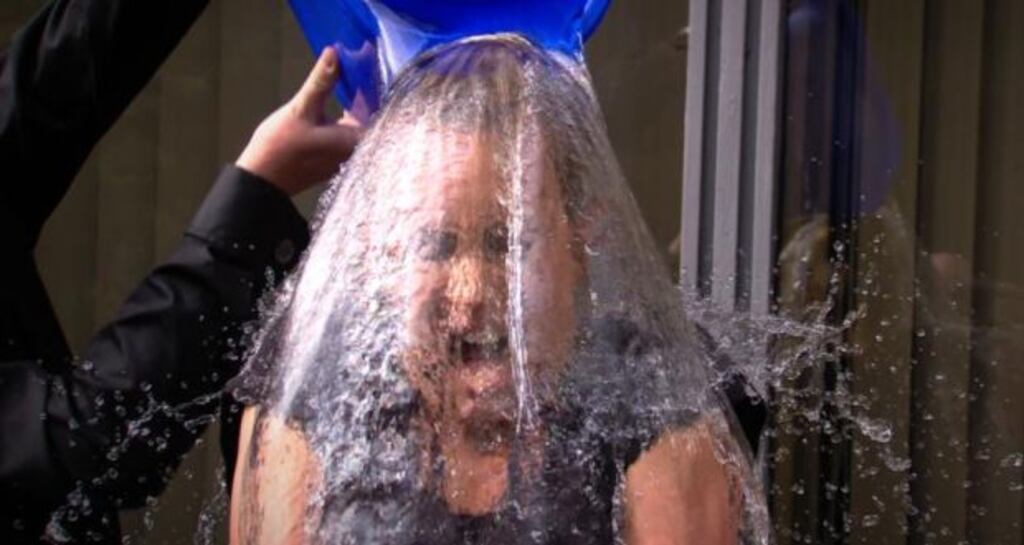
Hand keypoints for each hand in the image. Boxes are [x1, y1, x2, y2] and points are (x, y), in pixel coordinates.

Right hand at [237, 47, 362, 195]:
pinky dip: (347, 115)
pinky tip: (341, 99)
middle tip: (357, 60)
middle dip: (364, 89)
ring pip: (359, 122)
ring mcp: (347, 156)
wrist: (262, 180)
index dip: (373, 81)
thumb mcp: (301, 109)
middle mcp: (357, 151)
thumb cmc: (280, 148)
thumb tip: (334, 53)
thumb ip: (321, 81)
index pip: (377, 106)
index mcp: (356, 140)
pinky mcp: (335, 158)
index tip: (366, 59)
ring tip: (349, 73)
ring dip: (355, 101)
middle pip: (370, 114)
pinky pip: (349, 131)